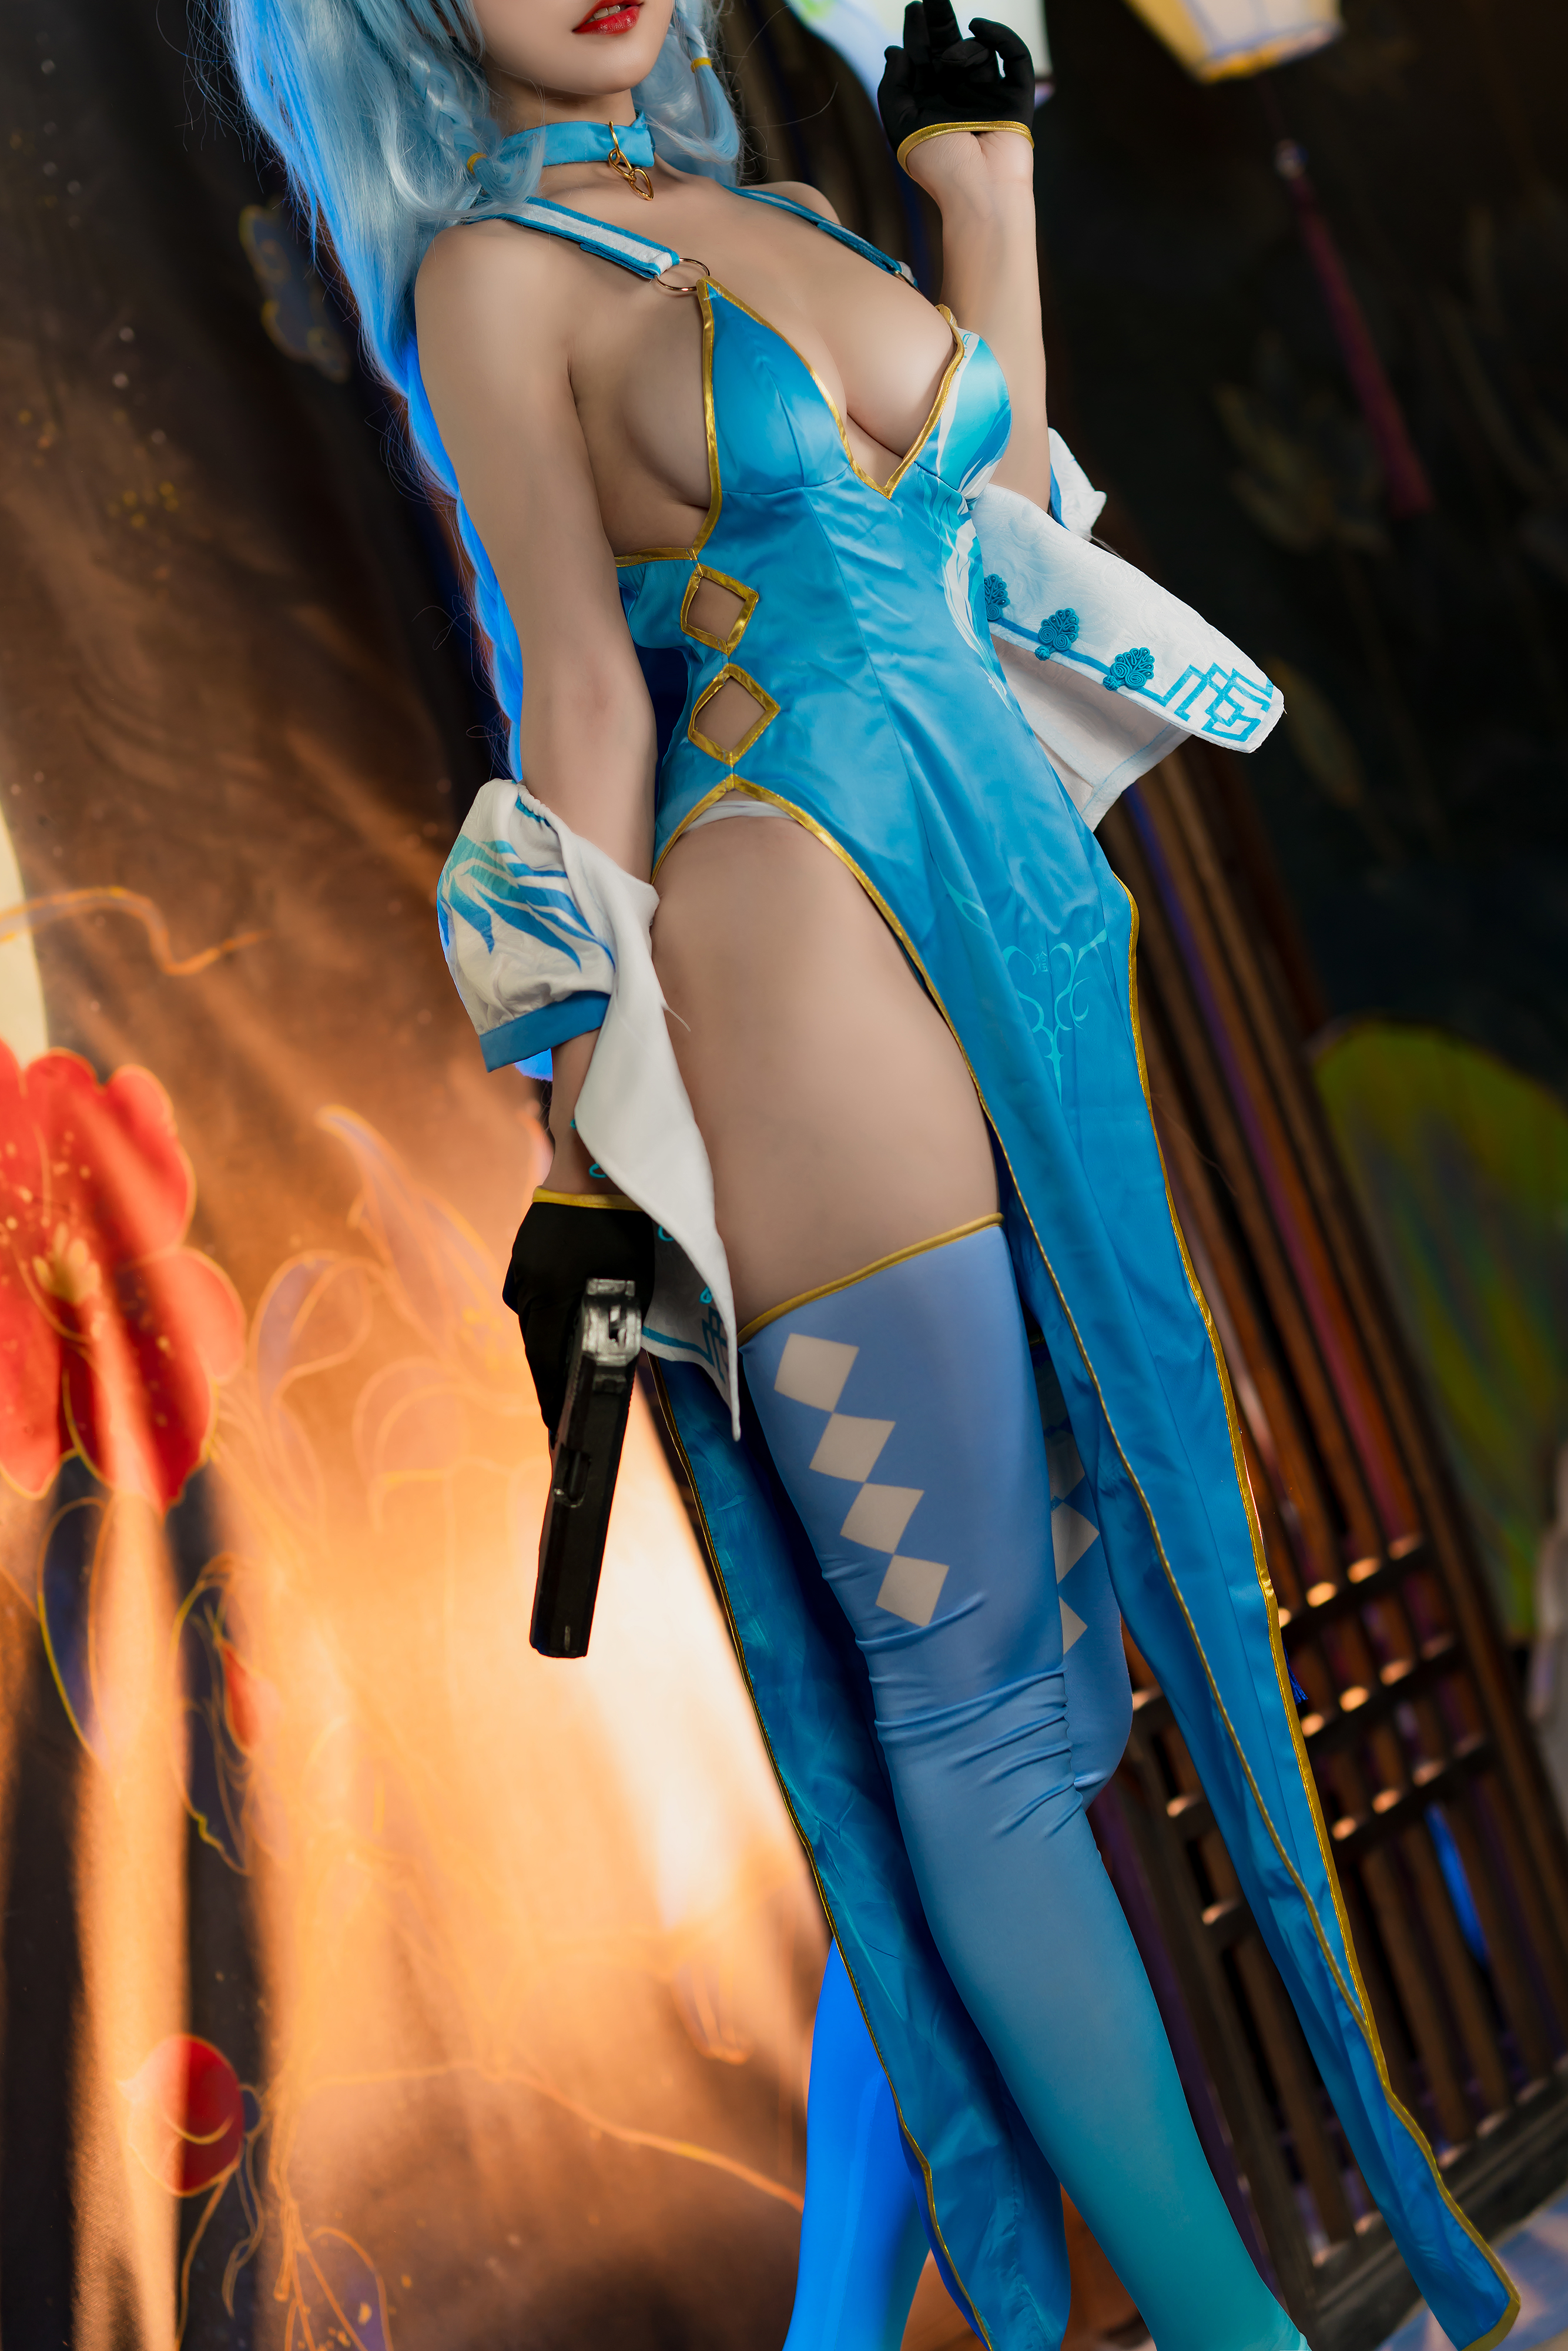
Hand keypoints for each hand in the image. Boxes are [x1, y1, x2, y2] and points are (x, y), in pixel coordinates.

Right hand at [503, 1198, 654, 1435]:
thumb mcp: (632, 1281)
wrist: (596, 1163)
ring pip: (536, 1321)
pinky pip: (537, 1296)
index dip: (552, 1403)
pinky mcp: (525, 1253)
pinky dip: (551, 1314)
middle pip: (536, 1347)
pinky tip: (567, 1320)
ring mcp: (521, 1266)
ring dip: (553, 1346)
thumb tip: (614, 1361)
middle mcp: (527, 1285)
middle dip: (552, 1381)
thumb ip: (618, 1322)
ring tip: (568, 1373)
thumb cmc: (624, 1224)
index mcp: (551, 1294)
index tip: (555, 1435)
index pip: (546, 1364)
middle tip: (562, 1418)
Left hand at [877, 1, 1034, 188]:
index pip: (923, 62)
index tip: (913, 11)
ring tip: (950, 59)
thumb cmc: (938, 165)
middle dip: (939, 22)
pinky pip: (1013, 57)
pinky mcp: (1015, 97)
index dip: (917, 35)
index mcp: (931, 106)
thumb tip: (895, 52)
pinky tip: (979, 26)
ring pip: (976, 53)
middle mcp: (959, 99)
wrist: (979, 189)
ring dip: (961, 48)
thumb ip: (892, 87)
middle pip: (948, 49)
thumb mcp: (899, 124)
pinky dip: (999, 37)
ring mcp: (988, 96)